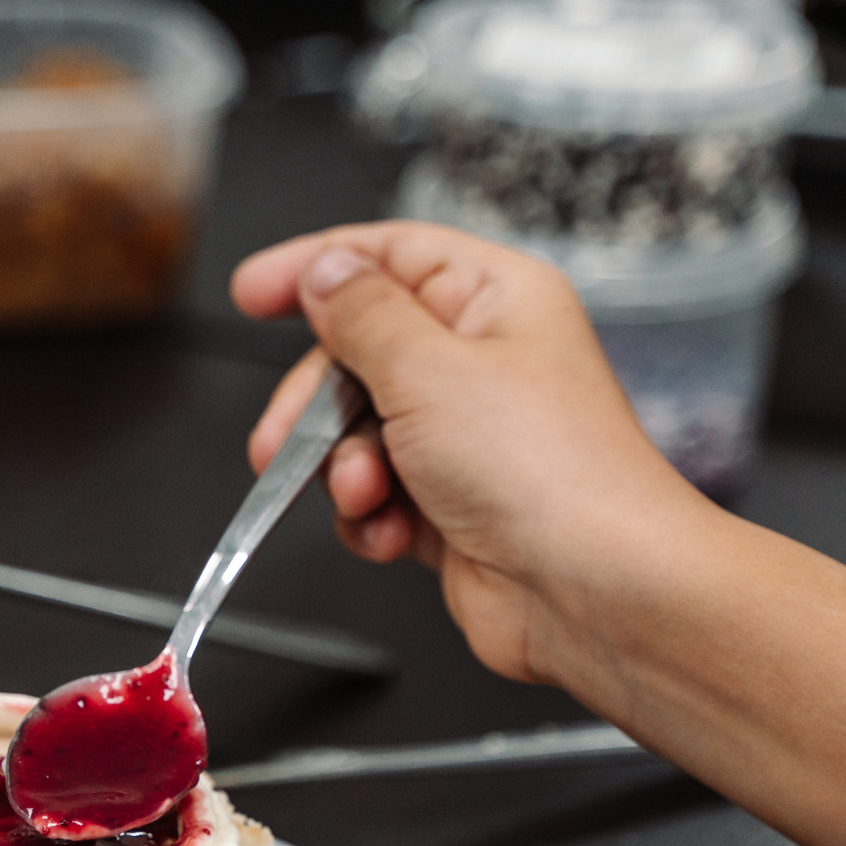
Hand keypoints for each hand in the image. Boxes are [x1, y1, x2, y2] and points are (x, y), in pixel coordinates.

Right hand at [232, 224, 697, 686]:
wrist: (594, 590)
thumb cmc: (548, 473)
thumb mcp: (427, 368)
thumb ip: (360, 313)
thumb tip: (324, 271)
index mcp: (495, 299)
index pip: (388, 256)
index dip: (314, 268)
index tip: (252, 293)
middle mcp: (485, 361)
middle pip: (358, 354)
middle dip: (314, 403)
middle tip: (282, 439)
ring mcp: (469, 437)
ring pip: (358, 433)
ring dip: (345, 470)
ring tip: (366, 494)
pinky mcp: (453, 506)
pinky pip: (377, 496)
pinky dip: (371, 518)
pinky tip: (391, 533)